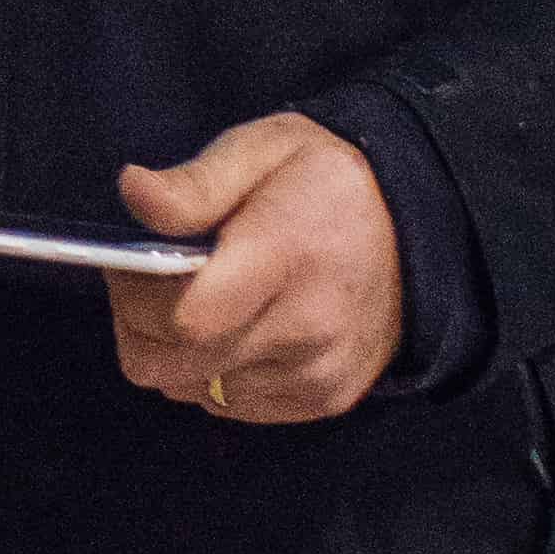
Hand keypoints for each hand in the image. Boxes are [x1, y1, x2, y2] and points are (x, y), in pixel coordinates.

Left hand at [108, 114, 403, 423]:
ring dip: (176, 352)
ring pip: (193, 389)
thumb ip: (194, 183)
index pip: (184, 316)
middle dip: (138, 326)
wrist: (425, 228)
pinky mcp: (323, 400)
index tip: (129, 262)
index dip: (134, 296)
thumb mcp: (263, 149)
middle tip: (151, 282)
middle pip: (174, 365)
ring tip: (202, 298)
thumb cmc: (327, 181)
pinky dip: (212, 372)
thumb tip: (133, 193)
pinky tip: (237, 325)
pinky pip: (229, 404)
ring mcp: (317, 374)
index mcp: (286, 256)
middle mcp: (306, 328)